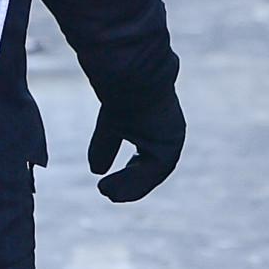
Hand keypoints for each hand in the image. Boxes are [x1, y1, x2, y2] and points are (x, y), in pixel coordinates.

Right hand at [87, 84, 184, 202]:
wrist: (131, 74)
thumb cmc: (122, 93)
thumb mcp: (111, 124)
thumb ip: (106, 146)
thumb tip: (96, 170)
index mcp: (158, 129)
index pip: (147, 159)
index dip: (131, 174)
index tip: (109, 184)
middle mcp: (169, 133)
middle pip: (153, 168)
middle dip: (132, 183)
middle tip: (108, 193)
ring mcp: (173, 135)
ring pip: (156, 171)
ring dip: (132, 186)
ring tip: (108, 194)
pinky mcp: (171, 139)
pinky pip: (157, 168)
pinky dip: (136, 181)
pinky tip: (114, 188)